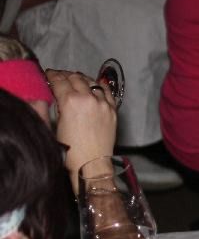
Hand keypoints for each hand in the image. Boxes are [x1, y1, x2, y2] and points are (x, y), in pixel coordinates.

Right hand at [46, 69, 117, 189]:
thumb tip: (45, 94)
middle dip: (65, 75)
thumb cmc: (69, 150)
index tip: (47, 74)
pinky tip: (96, 83)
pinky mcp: (113, 110)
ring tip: (74, 78)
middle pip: (75, 78)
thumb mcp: (53, 126)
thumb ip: (49, 107)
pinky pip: (107, 91)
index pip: (59, 81)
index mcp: (70, 102)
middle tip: (58, 75)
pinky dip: (100, 85)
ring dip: (81, 78)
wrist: (91, 164)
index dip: (51, 75)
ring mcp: (103, 104)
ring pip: (92, 82)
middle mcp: (89, 99)